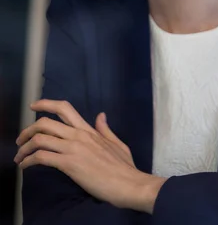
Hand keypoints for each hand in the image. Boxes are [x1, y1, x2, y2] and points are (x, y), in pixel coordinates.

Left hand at [14, 99, 165, 213]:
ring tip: (19, 156)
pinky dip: (29, 160)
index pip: (64, 108)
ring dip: (24, 147)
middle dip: (27, 129)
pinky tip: (25, 166)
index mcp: (88, 130)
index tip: (33, 105)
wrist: (129, 184)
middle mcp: (78, 135)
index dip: (45, 103)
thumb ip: (105, 129)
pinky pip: (42, 157)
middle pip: (45, 123)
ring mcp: (73, 149)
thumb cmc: (125, 167)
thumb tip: (100, 116)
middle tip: (20, 140)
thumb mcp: (116, 143)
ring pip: (40, 138)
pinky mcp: (69, 164)